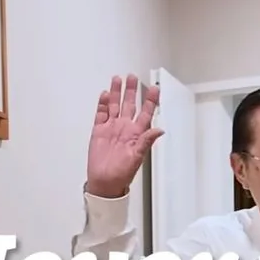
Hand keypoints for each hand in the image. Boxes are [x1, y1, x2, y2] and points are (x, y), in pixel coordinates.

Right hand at [86, 74, 163, 198]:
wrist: (104, 182)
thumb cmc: (122, 173)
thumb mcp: (137, 157)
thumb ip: (146, 141)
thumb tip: (160, 130)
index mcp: (136, 133)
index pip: (145, 112)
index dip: (150, 100)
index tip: (154, 88)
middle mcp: (125, 128)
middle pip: (129, 104)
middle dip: (131, 90)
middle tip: (132, 77)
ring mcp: (112, 128)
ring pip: (114, 106)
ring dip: (116, 93)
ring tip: (117, 79)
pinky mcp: (99, 131)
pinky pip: (101, 114)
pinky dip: (103, 104)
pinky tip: (105, 95)